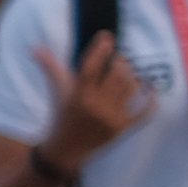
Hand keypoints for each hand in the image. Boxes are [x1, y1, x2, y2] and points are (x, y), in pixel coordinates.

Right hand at [35, 31, 150, 176]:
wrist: (66, 150)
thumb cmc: (61, 117)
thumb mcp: (57, 93)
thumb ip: (50, 69)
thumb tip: (36, 48)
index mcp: (78, 95)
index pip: (91, 67)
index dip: (100, 49)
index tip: (107, 36)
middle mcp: (96, 106)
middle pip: (117, 74)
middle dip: (120, 61)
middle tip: (120, 58)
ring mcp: (112, 118)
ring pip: (131, 88)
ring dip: (133, 75)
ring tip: (130, 72)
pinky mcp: (123, 128)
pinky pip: (144, 112)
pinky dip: (150, 101)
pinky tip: (151, 90)